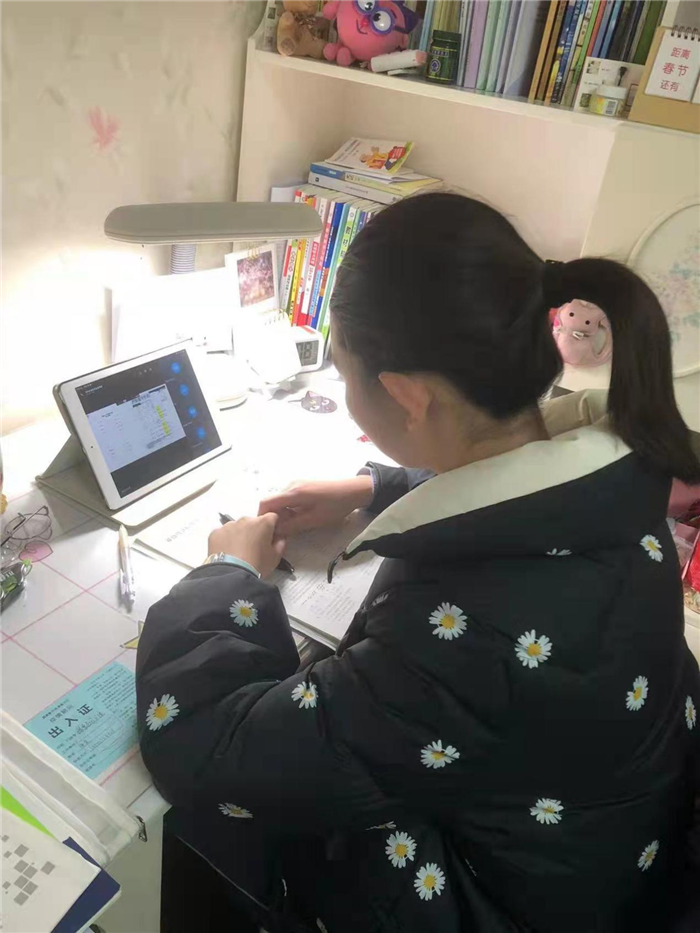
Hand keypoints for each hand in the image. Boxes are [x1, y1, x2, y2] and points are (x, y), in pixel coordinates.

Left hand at [207, 514, 285, 577]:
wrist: (231, 576)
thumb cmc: (256, 565)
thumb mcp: (275, 557)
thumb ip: (281, 543)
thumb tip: (280, 538)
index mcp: (263, 523)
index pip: (272, 516)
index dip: (272, 526)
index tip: (270, 536)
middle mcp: (245, 519)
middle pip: (253, 522)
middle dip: (254, 531)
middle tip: (253, 548)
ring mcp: (229, 525)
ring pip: (237, 527)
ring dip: (239, 535)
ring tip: (238, 553)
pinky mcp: (215, 533)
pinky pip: (223, 534)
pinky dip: (225, 541)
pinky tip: (227, 553)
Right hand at [258, 476, 373, 536]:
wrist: (353, 491)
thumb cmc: (336, 506)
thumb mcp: (315, 520)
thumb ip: (293, 525)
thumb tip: (275, 532)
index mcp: (293, 492)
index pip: (266, 503)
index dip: (262, 518)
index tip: (267, 532)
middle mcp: (291, 485)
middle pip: (272, 502)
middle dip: (274, 518)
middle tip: (282, 533)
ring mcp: (296, 484)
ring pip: (280, 501)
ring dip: (282, 514)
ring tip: (293, 527)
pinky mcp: (302, 486)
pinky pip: (288, 498)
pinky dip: (289, 509)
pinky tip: (299, 518)